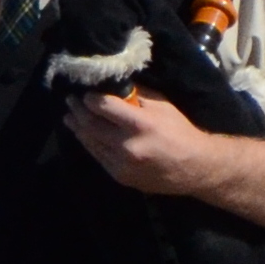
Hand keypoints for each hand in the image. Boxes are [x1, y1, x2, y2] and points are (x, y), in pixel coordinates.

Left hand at [59, 84, 221, 197]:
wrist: (195, 168)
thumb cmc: (180, 132)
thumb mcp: (163, 106)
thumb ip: (137, 97)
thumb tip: (114, 87)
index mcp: (141, 124)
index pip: (105, 107)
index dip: (91, 99)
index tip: (85, 93)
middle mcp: (128, 145)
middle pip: (92, 125)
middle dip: (78, 111)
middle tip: (70, 102)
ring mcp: (122, 163)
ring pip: (91, 142)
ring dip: (78, 128)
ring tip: (69, 117)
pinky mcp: (120, 176)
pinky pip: (99, 157)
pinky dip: (89, 144)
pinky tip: (83, 135)